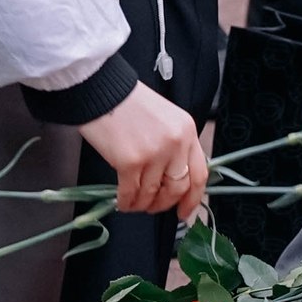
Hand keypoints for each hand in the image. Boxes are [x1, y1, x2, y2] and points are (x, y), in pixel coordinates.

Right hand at [77, 84, 208, 218]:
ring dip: (142, 204)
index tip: (185, 211)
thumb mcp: (165, 119)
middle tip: (153, 206)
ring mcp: (153, 154)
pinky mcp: (130, 162)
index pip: (199, 174)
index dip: (192, 199)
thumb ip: (175, 145)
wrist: (101, 90)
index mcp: (187, 130)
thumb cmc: (129, 102)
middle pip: (176, 188)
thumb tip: (172, 178)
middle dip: (164, 203)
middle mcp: (175, 143)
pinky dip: (126, 202)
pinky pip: (131, 193)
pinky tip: (122, 201)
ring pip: (152, 194)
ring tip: (134, 203)